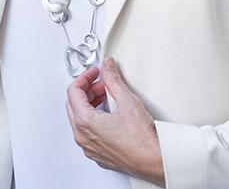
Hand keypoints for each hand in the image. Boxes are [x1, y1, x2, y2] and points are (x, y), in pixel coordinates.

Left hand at [65, 58, 164, 185]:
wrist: (155, 161)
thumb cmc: (142, 140)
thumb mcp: (127, 101)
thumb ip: (113, 80)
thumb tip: (108, 68)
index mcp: (85, 122)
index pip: (73, 92)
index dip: (84, 78)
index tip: (95, 73)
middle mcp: (83, 137)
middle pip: (74, 105)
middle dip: (87, 90)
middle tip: (102, 83)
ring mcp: (89, 148)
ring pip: (80, 120)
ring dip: (90, 104)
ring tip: (108, 96)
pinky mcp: (98, 154)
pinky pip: (88, 133)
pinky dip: (94, 120)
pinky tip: (109, 114)